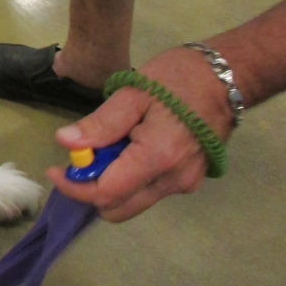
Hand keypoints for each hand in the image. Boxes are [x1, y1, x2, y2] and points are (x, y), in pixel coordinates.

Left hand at [45, 46, 236, 221]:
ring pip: (134, 201)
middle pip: (119, 208)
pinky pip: (150, 190)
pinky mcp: (190, 179)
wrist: (229, 76)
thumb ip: (100, 123)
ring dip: (112, 182)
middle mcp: (173, 181)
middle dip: (92, 189)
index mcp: (157, 158)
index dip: (75, 187)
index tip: (56, 169)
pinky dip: (131, 177)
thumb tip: (66, 143)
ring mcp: (185, 183)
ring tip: (109, 144)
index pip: (106, 194)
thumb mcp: (133, 92)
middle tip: (83, 156)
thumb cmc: (180, 78)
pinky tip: (131, 146)